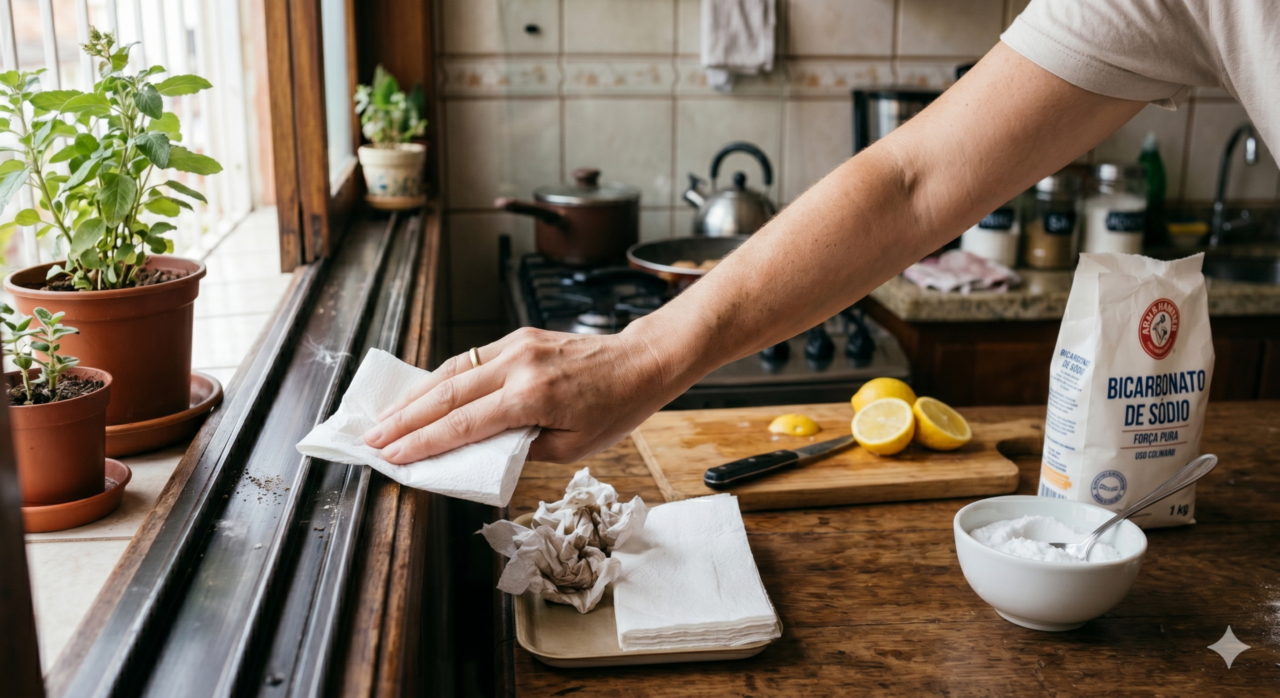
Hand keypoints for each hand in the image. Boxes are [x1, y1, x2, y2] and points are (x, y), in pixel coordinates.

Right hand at [362, 326, 682, 463]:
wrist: (642, 361)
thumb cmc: (614, 409)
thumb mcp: (571, 446)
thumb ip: (520, 447)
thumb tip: (477, 450)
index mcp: (532, 396)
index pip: (463, 423)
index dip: (422, 443)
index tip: (391, 456)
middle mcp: (519, 365)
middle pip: (446, 393)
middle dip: (404, 419)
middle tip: (370, 438)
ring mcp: (517, 345)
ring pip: (452, 370)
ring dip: (414, 395)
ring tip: (384, 418)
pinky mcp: (520, 337)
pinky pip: (471, 359)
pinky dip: (442, 377)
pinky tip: (422, 393)